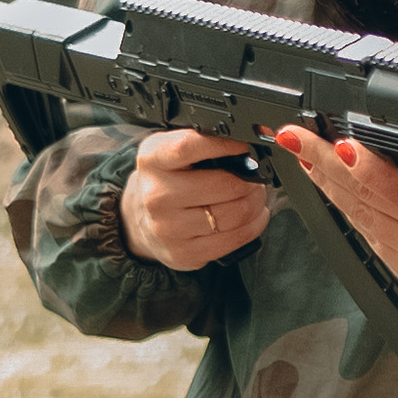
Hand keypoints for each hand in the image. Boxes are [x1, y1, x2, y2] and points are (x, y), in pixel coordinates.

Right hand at [118, 126, 271, 270]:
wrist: (140, 220)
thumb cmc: (166, 181)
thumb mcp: (170, 152)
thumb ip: (200, 144)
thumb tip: (244, 143)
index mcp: (153, 160)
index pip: (189, 147)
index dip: (225, 145)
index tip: (245, 145)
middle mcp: (157, 195)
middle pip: (224, 185)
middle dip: (251, 180)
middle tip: (256, 176)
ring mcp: (169, 228)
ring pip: (233, 214)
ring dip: (255, 203)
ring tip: (254, 195)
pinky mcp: (184, 253)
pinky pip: (233, 239)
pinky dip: (252, 226)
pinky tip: (252, 217)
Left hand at [273, 123, 397, 319]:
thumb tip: (396, 135)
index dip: (366, 169)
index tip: (341, 146)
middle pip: (367, 199)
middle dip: (325, 164)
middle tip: (296, 137)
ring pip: (358, 216)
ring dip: (326, 182)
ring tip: (302, 152)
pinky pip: (366, 234)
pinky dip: (345, 206)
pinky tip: (328, 186)